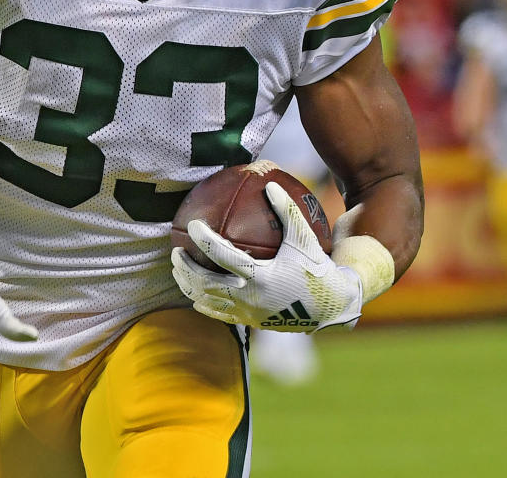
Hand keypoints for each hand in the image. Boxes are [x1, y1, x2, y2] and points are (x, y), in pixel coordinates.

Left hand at [171, 181, 362, 332]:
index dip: (203, 239)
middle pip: (205, 283)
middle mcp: (250, 298)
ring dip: (188, 286)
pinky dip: (203, 303)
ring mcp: (248, 313)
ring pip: (207, 301)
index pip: (222, 256)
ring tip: (178, 270)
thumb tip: (269, 183)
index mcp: (260, 276)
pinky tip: (193, 293)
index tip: (192, 224)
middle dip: (186, 267)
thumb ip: (287, 210)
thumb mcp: (304, 238)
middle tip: (176, 251)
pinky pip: (219, 315)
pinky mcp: (250, 323)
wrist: (331, 307)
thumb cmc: (317, 268)